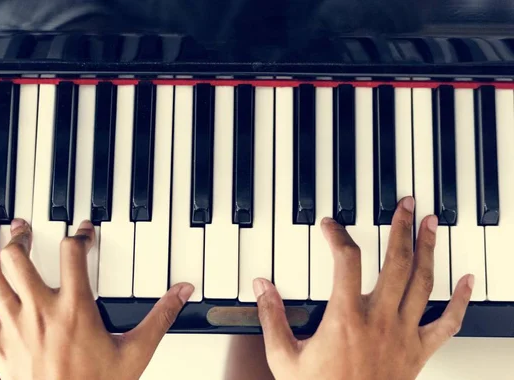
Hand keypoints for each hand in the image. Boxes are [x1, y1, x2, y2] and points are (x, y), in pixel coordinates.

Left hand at [0, 218, 193, 379]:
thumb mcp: (137, 351)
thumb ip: (161, 316)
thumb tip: (183, 291)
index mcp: (75, 307)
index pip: (74, 254)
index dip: (79, 234)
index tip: (82, 230)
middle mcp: (40, 310)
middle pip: (20, 257)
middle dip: (21, 234)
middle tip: (24, 222)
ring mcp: (14, 325)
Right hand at [254, 196, 473, 379]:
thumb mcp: (284, 358)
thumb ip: (271, 318)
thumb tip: (261, 287)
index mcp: (345, 319)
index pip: (345, 261)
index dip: (338, 236)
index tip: (331, 226)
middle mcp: (379, 321)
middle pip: (397, 262)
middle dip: (402, 228)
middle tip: (406, 205)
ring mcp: (403, 335)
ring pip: (423, 283)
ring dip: (429, 249)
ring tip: (431, 224)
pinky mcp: (419, 351)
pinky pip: (448, 323)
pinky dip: (460, 300)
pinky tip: (466, 281)